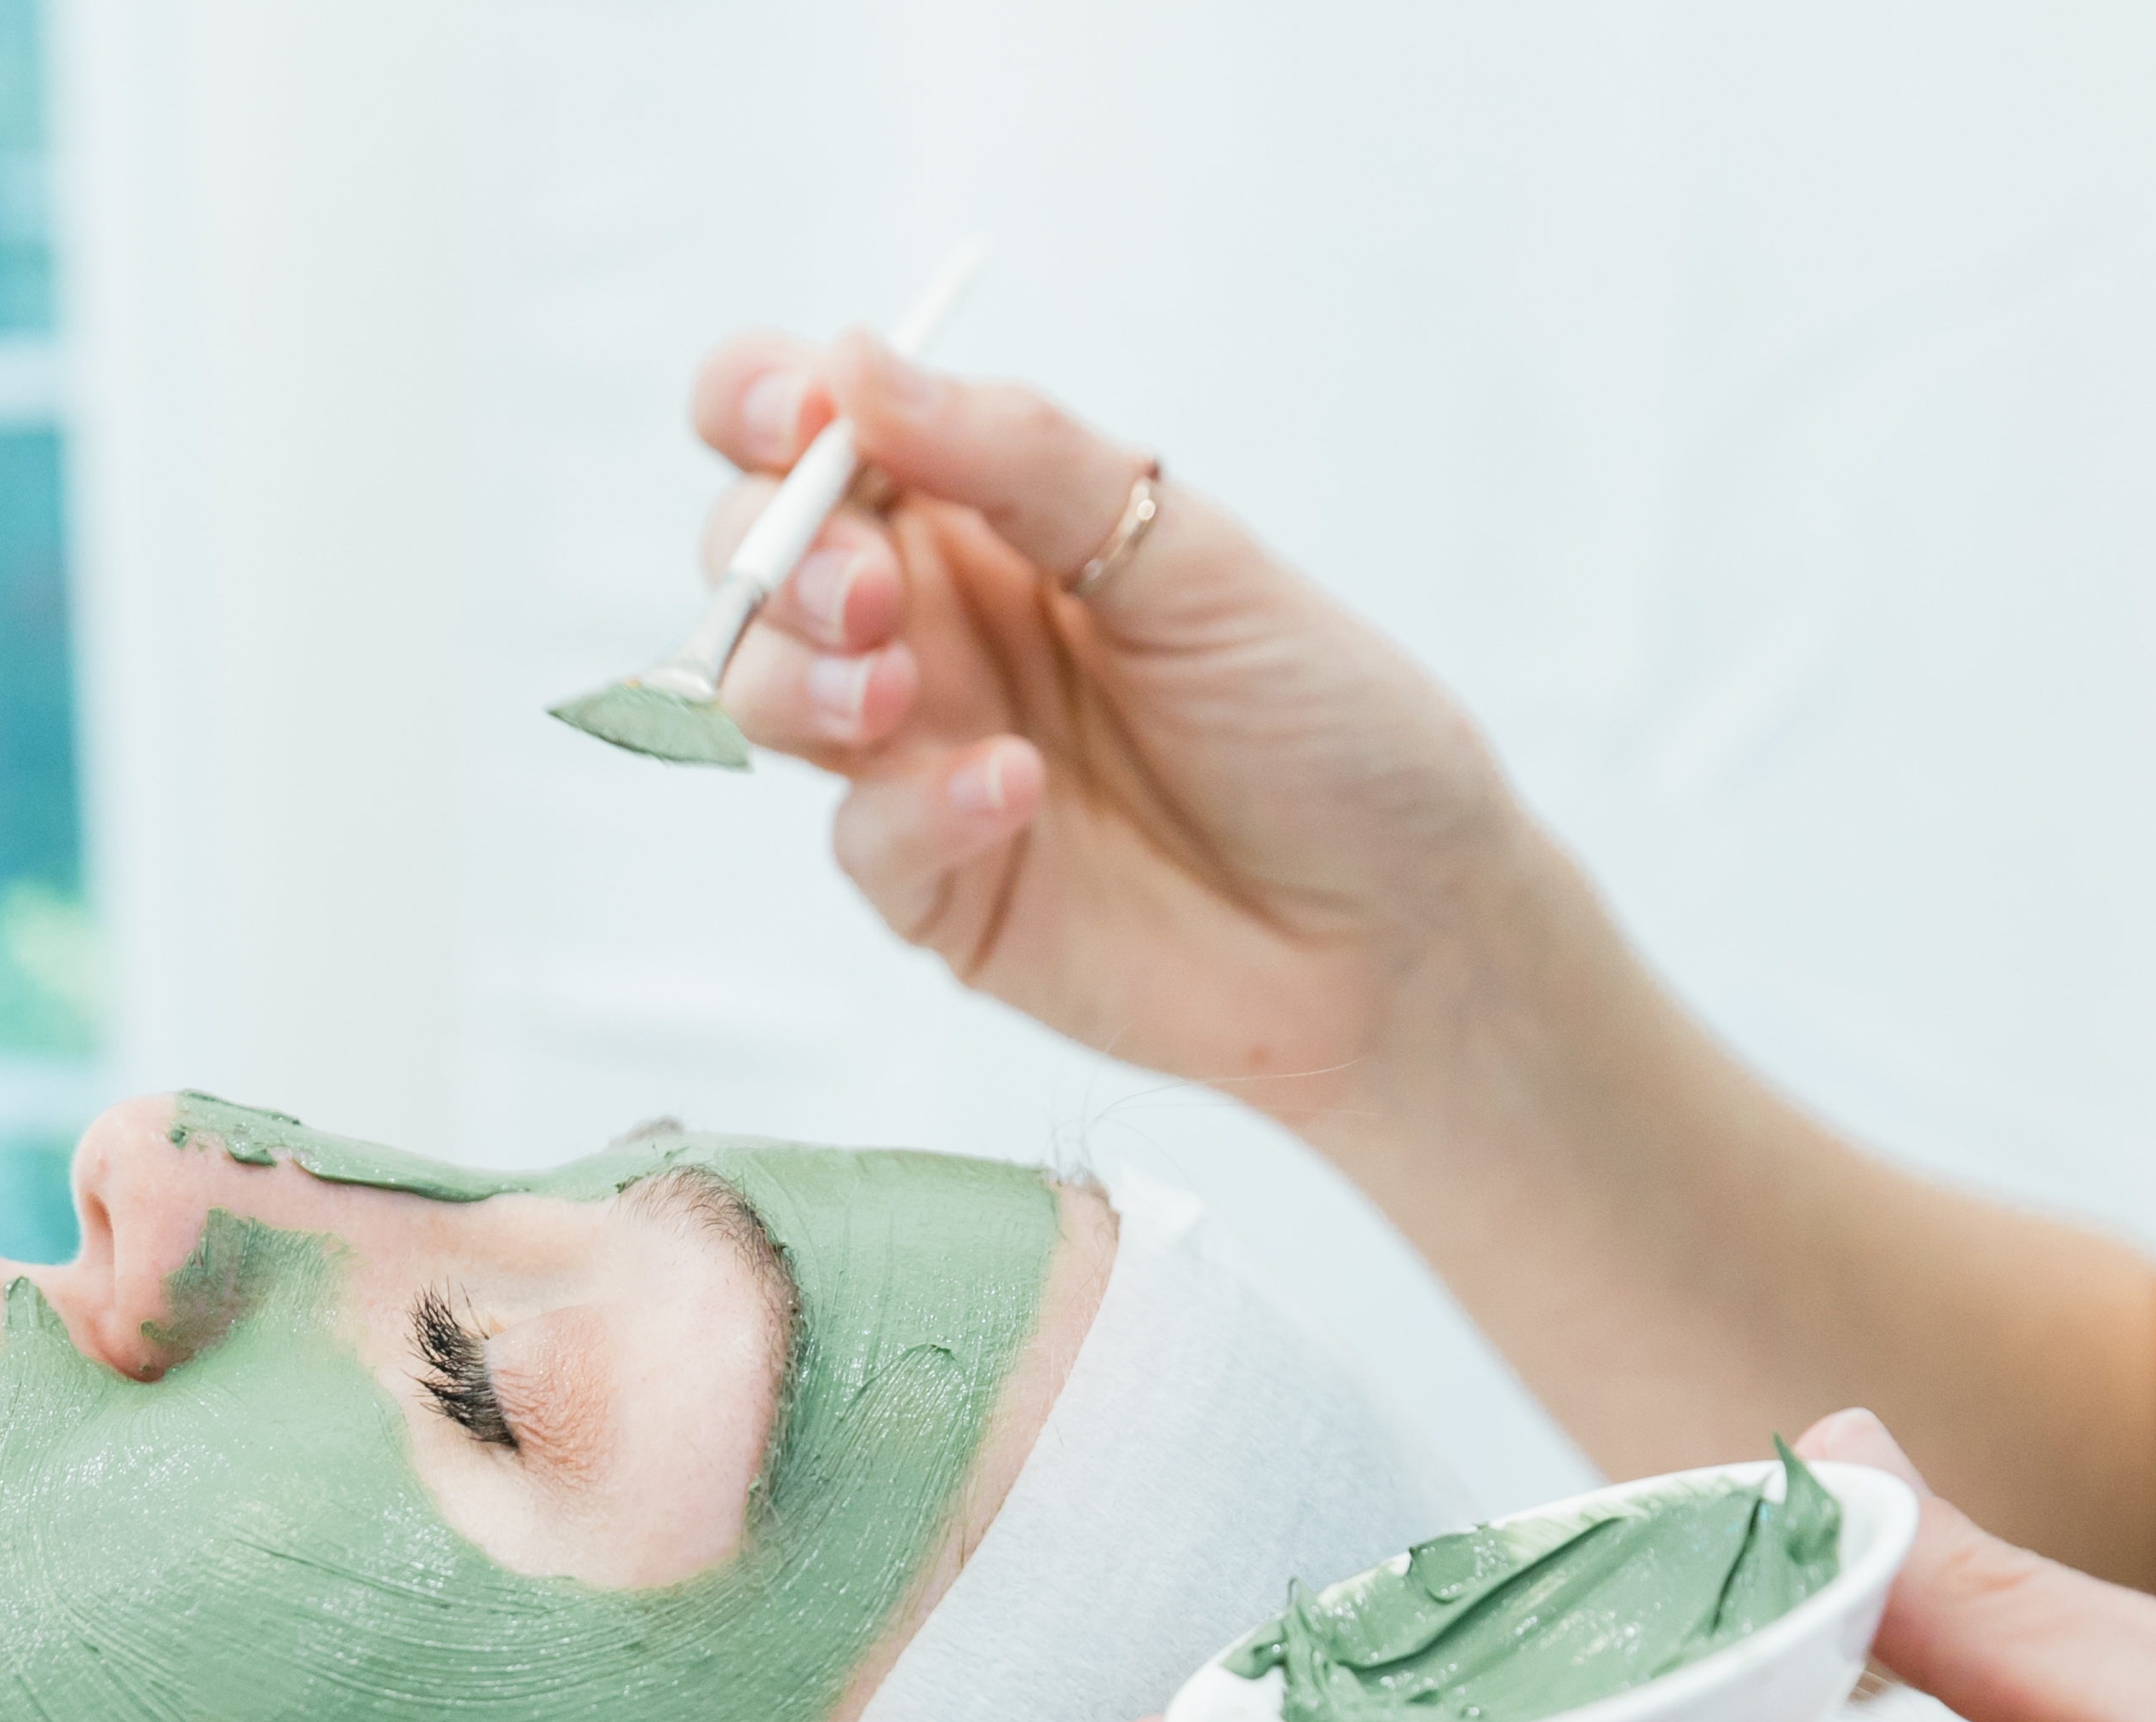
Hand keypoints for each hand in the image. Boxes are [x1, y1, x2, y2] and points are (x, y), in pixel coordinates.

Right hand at [688, 333, 1521, 1119]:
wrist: (1405, 923)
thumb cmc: (1323, 721)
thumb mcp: (1195, 558)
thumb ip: (1023, 460)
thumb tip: (859, 365)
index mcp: (982, 514)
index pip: (808, 427)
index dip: (763, 402)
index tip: (803, 416)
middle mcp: (932, 624)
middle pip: (750, 554)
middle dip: (775, 556)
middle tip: (869, 593)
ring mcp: (920, 756)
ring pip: (762, 695)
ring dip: (795, 678)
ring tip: (894, 695)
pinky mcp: (939, 888)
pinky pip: (862, 838)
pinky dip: (916, 810)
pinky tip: (1015, 792)